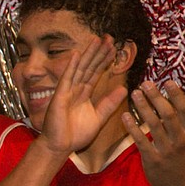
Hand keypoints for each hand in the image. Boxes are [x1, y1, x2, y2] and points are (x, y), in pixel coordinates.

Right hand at [40, 35, 128, 155]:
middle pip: (89, 67)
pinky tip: (76, 54)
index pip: (96, 73)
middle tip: (109, 38)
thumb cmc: (75, 135)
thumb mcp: (99, 117)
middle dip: (99, 53)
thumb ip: (109, 103)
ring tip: (98, 40)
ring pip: (80, 69)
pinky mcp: (59, 97)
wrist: (60, 147)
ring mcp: (67, 92)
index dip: (105, 61)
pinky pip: (66, 79)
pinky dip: (70, 67)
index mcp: (84, 94)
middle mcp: (75, 90)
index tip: (115, 49)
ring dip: (88, 54)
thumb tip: (124, 89)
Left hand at [125, 80, 184, 185]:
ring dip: (143, 108)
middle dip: (156, 97)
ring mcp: (166, 150)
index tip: (166, 81)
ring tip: (134, 94)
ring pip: (153, 125)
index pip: (184, 110)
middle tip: (145, 84)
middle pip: (168, 115)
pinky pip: (140, 140)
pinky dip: (133, 127)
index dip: (175, 95)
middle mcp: (181, 140)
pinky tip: (125, 116)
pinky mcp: (152, 159)